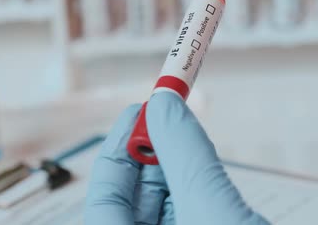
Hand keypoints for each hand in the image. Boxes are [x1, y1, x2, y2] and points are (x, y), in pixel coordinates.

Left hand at [85, 92, 267, 224]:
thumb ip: (186, 155)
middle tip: (171, 112)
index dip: (121, 145)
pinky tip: (204, 168)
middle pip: (133, 196)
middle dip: (153, 152)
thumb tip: (165, 104)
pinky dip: (194, 190)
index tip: (141, 108)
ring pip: (162, 206)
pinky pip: (184, 215)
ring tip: (189, 136)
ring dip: (176, 168)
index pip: (104, 194)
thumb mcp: (213, 209)